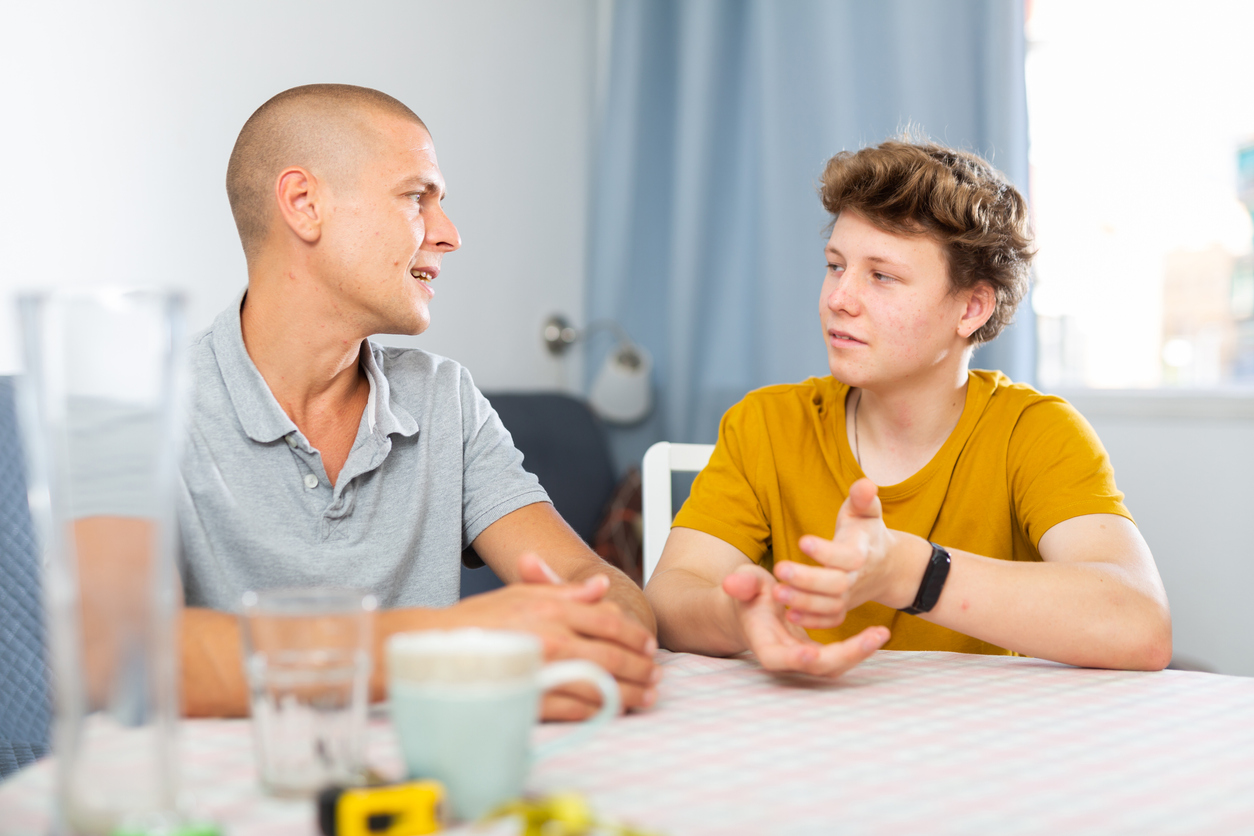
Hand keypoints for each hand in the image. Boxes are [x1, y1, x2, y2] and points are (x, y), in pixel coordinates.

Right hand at [450, 554, 658, 719]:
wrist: (436, 647)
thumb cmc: (479, 619)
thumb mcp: (522, 593)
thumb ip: (565, 591)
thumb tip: (602, 587)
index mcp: (551, 609)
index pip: (606, 621)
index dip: (633, 635)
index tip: (648, 646)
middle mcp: (550, 638)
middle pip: (610, 656)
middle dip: (640, 669)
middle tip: (656, 677)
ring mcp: (541, 671)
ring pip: (598, 685)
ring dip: (628, 695)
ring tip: (645, 699)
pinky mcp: (530, 699)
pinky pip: (574, 709)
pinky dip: (597, 711)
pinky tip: (610, 711)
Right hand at [722, 563, 887, 676]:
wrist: (754, 605)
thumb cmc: (747, 592)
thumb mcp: (745, 581)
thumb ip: (742, 583)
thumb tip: (732, 582)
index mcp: (763, 641)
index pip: (776, 659)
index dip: (793, 660)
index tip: (811, 653)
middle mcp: (785, 655)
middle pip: (815, 668)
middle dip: (846, 655)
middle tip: (874, 636)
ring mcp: (802, 657)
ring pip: (832, 666)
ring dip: (858, 653)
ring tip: (881, 633)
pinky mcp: (816, 652)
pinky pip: (840, 656)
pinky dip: (858, 647)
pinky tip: (878, 632)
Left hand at [781, 478, 919, 626]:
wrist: (887, 566)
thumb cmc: (866, 532)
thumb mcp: (866, 512)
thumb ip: (863, 498)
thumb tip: (864, 484)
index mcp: (861, 552)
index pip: (846, 556)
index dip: (825, 551)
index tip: (802, 541)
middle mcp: (856, 577)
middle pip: (836, 584)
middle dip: (807, 579)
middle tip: (779, 569)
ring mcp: (850, 596)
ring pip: (830, 606)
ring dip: (803, 602)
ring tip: (776, 593)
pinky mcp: (843, 608)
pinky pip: (831, 620)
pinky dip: (813, 621)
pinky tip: (789, 615)